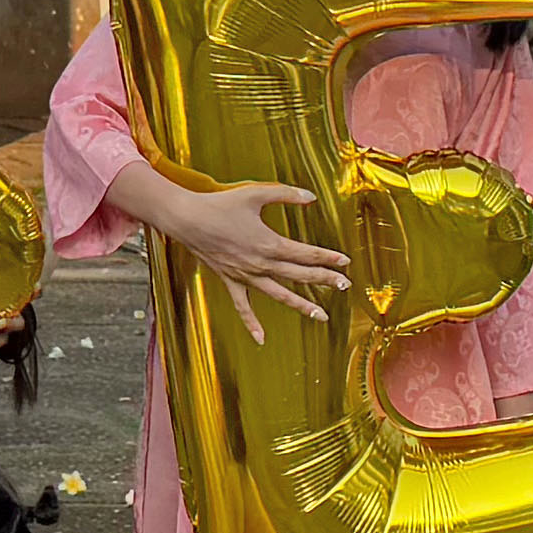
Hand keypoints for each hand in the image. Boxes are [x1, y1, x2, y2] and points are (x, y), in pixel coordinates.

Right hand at [133, 171, 345, 338]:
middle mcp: (260, 264)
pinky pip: (242, 306)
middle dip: (324, 280)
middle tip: (345, 285)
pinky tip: (261, 339)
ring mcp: (245, 275)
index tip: (345, 261)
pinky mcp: (230, 280)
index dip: (327, 257)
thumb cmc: (220, 205)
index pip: (306, 254)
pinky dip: (251, 323)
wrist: (187, 219)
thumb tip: (311, 197)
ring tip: (322, 316)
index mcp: (269, 243)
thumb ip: (285, 194)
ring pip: (279, 295)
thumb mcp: (255, 194)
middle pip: (299, 275)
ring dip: (302, 306)